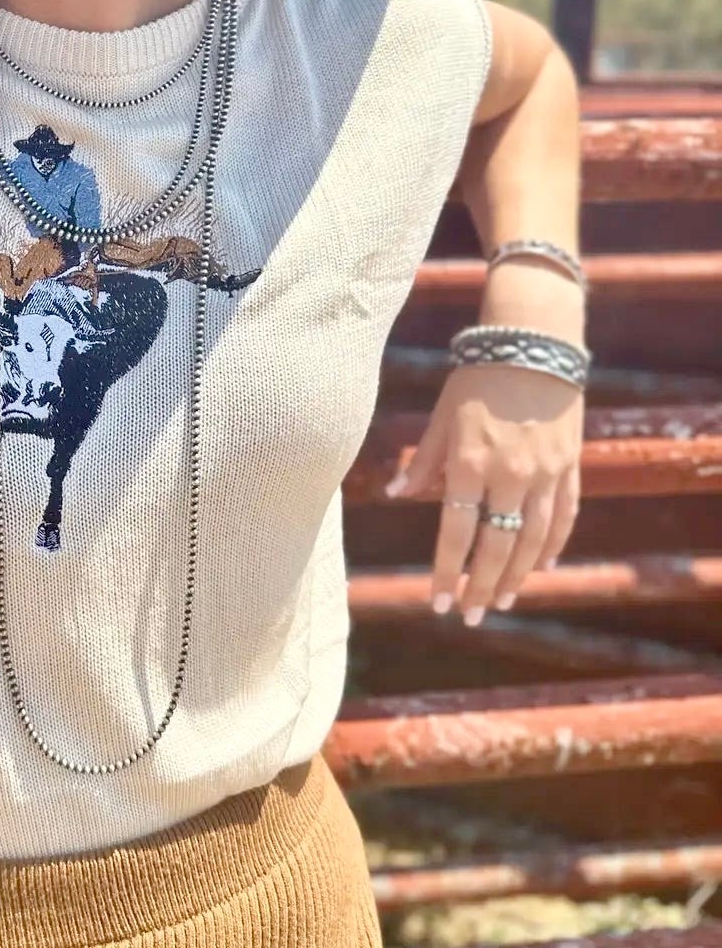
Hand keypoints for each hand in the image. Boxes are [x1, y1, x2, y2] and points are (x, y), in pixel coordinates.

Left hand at [385, 363, 583, 625]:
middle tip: (471, 616)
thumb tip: (394, 494)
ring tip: (502, 602)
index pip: (455, 531)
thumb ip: (422, 461)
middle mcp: (510, 475)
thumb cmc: (475, 381)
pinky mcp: (570, 468)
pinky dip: (552, 546)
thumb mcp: (441, 417)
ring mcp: (545, 474)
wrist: (533, 347)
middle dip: (481, 587)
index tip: (437, 602)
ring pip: (533, 540)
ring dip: (517, 576)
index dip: (445, 570)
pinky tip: (540, 568)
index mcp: (470, 463)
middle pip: (497, 546)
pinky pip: (563, 518)